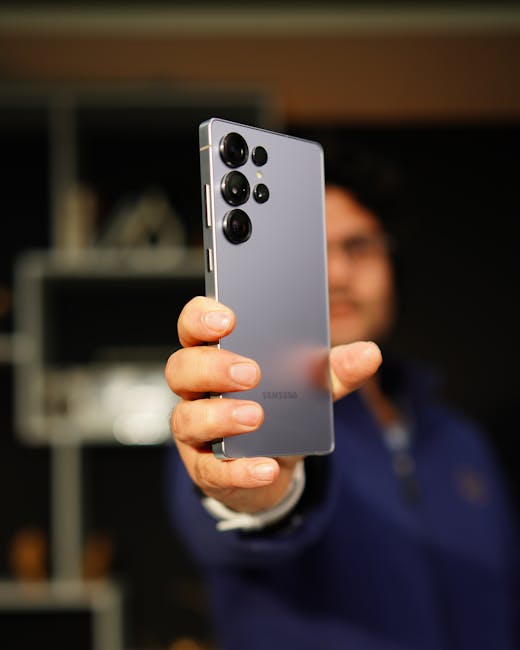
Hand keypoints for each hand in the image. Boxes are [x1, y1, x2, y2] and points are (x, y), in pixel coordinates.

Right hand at [165, 296, 381, 513]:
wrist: (270, 465)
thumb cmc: (278, 414)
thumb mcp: (307, 389)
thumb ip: (333, 371)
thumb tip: (369, 353)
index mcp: (216, 356)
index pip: (193, 326)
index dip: (202, 317)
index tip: (229, 318)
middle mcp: (197, 391)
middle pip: (183, 368)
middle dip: (213, 367)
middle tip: (251, 371)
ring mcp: (196, 430)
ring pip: (187, 417)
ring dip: (221, 416)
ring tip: (257, 415)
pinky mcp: (205, 469)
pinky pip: (212, 470)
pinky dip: (241, 469)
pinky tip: (267, 465)